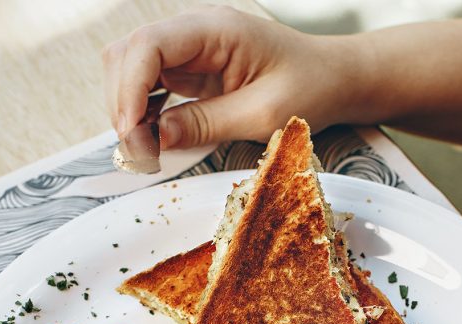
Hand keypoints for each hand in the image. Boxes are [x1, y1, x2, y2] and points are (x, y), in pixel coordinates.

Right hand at [102, 7, 461, 155]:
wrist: (337, 79)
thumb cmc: (312, 88)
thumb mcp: (264, 113)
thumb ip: (208, 123)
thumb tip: (156, 137)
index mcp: (215, 29)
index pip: (148, 47)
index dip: (130, 90)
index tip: (134, 135)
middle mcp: (194, 33)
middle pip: (127, 56)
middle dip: (123, 105)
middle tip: (141, 155)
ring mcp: (189, 52)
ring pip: (130, 71)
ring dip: (129, 111)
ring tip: (147, 153)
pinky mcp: (190, 73)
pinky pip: (149, 88)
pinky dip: (144, 115)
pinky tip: (156, 142)